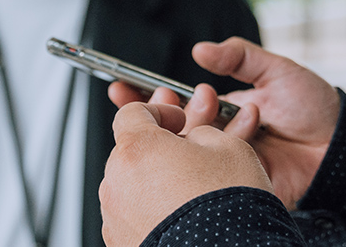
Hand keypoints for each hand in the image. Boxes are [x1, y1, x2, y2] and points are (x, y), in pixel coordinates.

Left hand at [99, 102, 271, 246]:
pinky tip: (183, 216)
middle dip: (158, 150)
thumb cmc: (227, 207)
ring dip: (155, 182)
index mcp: (137, 149)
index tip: (179, 122)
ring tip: (191, 192)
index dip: (160, 111)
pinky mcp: (122, 244)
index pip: (132, 112)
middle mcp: (117, 184)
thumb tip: (194, 140)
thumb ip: (201, 133)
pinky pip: (133, 217)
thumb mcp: (229, 147)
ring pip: (131, 186)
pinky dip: (153, 212)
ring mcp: (115, 219)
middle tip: (191, 157)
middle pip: (130, 152)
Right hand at [107, 38, 339, 209]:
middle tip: (160, 103)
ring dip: (181, 135)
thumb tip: (201, 49)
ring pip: (185, 152)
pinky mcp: (236, 184)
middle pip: (172, 128)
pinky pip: (210, 178)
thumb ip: (240, 57)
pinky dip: (200, 167)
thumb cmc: (313, 106)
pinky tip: (199, 155)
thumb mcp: (277, 71)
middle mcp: (217, 135)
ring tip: (197, 117)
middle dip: (157, 114)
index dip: (145, 95)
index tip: (119, 85)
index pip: (175, 100)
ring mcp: (224, 160)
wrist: (341, 146)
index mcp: (222, 107)